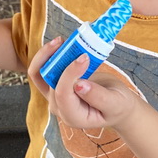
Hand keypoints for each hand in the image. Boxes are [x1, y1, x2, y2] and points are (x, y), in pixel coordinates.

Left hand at [27, 38, 141, 131]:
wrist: (116, 105)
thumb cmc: (118, 106)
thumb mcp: (115, 103)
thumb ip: (98, 97)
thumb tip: (79, 84)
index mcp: (73, 117)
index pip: (63, 94)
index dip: (70, 74)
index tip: (84, 57)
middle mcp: (59, 108)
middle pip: (49, 83)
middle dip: (57, 61)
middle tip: (70, 42)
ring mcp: (54, 97)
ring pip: (39, 76)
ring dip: (46, 56)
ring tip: (60, 40)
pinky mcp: (53, 86)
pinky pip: (41, 72)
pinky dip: (47, 57)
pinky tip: (58, 45)